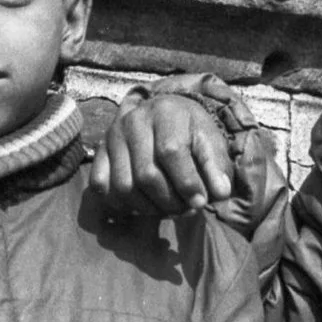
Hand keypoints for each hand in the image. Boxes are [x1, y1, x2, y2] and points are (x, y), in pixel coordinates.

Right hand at [91, 92, 234, 218]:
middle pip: (146, 174)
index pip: (171, 152)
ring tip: (168, 209)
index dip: (187, 182)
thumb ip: (216, 167)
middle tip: (186, 210)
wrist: (164, 115)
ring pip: (123, 186)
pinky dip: (121, 204)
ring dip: (148, 207)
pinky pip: (101, 186)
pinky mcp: (100, 152)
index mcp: (165, 111)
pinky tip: (143, 204)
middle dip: (170, 201)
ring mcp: (112, 137)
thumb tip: (221, 194)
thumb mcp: (210, 142)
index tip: (201, 202)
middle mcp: (133, 120)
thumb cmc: (190, 131)